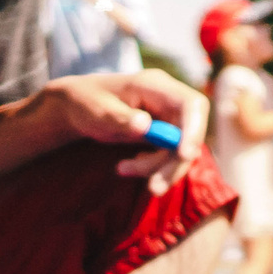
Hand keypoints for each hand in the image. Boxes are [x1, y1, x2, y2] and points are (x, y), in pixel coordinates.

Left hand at [40, 70, 206, 191]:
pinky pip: (169, 157)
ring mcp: (168, 118)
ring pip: (180, 151)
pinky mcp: (164, 134)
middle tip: (154, 187)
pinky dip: (151, 168)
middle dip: (174, 163)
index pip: (192, 104)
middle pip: (190, 134)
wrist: (77, 106)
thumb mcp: (97, 110)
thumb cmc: (85, 102)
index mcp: (155, 85)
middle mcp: (169, 101)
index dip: (195, 129)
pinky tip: (127, 166)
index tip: (184, 155)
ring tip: (123, 170)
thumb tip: (145, 126)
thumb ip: (121, 117)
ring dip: (157, 168)